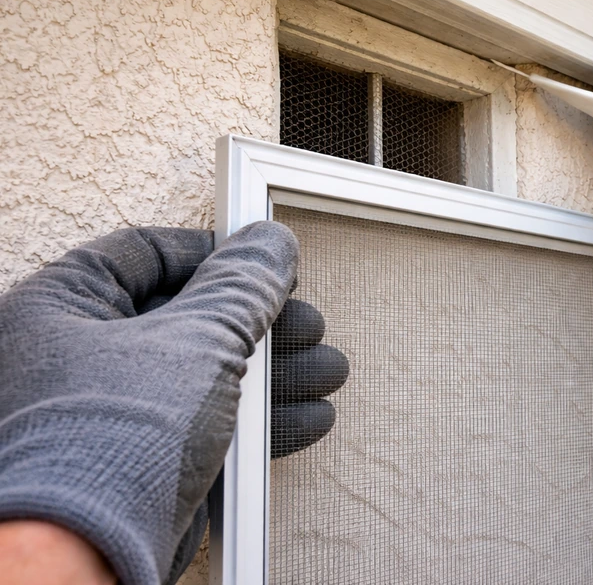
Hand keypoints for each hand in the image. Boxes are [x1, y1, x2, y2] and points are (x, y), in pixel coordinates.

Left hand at [0, 224, 345, 584]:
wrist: (86, 558)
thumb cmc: (108, 442)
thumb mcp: (196, 341)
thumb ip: (241, 287)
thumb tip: (270, 245)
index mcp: (62, 306)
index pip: (145, 253)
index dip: (214, 253)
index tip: (263, 262)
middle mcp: (73, 355)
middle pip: (185, 315)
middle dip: (261, 325)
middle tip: (303, 325)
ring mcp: (104, 411)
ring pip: (203, 373)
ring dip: (272, 374)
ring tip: (324, 372)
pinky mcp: (134, 460)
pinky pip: (202, 421)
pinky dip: (254, 419)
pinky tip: (304, 416)